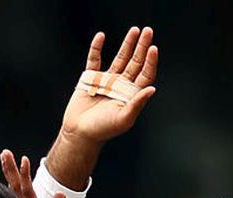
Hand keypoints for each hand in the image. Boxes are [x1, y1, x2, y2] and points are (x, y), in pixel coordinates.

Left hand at [0, 149, 80, 197]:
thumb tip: (60, 194)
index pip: (27, 192)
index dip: (25, 175)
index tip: (23, 159)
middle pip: (16, 188)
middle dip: (10, 169)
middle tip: (5, 152)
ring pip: (16, 191)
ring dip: (10, 174)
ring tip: (7, 158)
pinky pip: (19, 196)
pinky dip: (16, 183)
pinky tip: (13, 177)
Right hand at [61, 27, 157, 144]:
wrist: (79, 133)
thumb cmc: (103, 130)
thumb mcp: (123, 118)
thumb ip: (137, 103)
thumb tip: (152, 89)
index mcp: (131, 95)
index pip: (145, 74)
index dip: (150, 62)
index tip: (153, 49)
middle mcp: (122, 85)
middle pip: (135, 62)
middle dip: (142, 46)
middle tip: (148, 31)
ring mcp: (107, 80)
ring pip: (120, 58)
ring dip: (127, 44)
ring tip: (134, 30)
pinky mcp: (91, 78)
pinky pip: (95, 59)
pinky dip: (96, 47)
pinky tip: (101, 36)